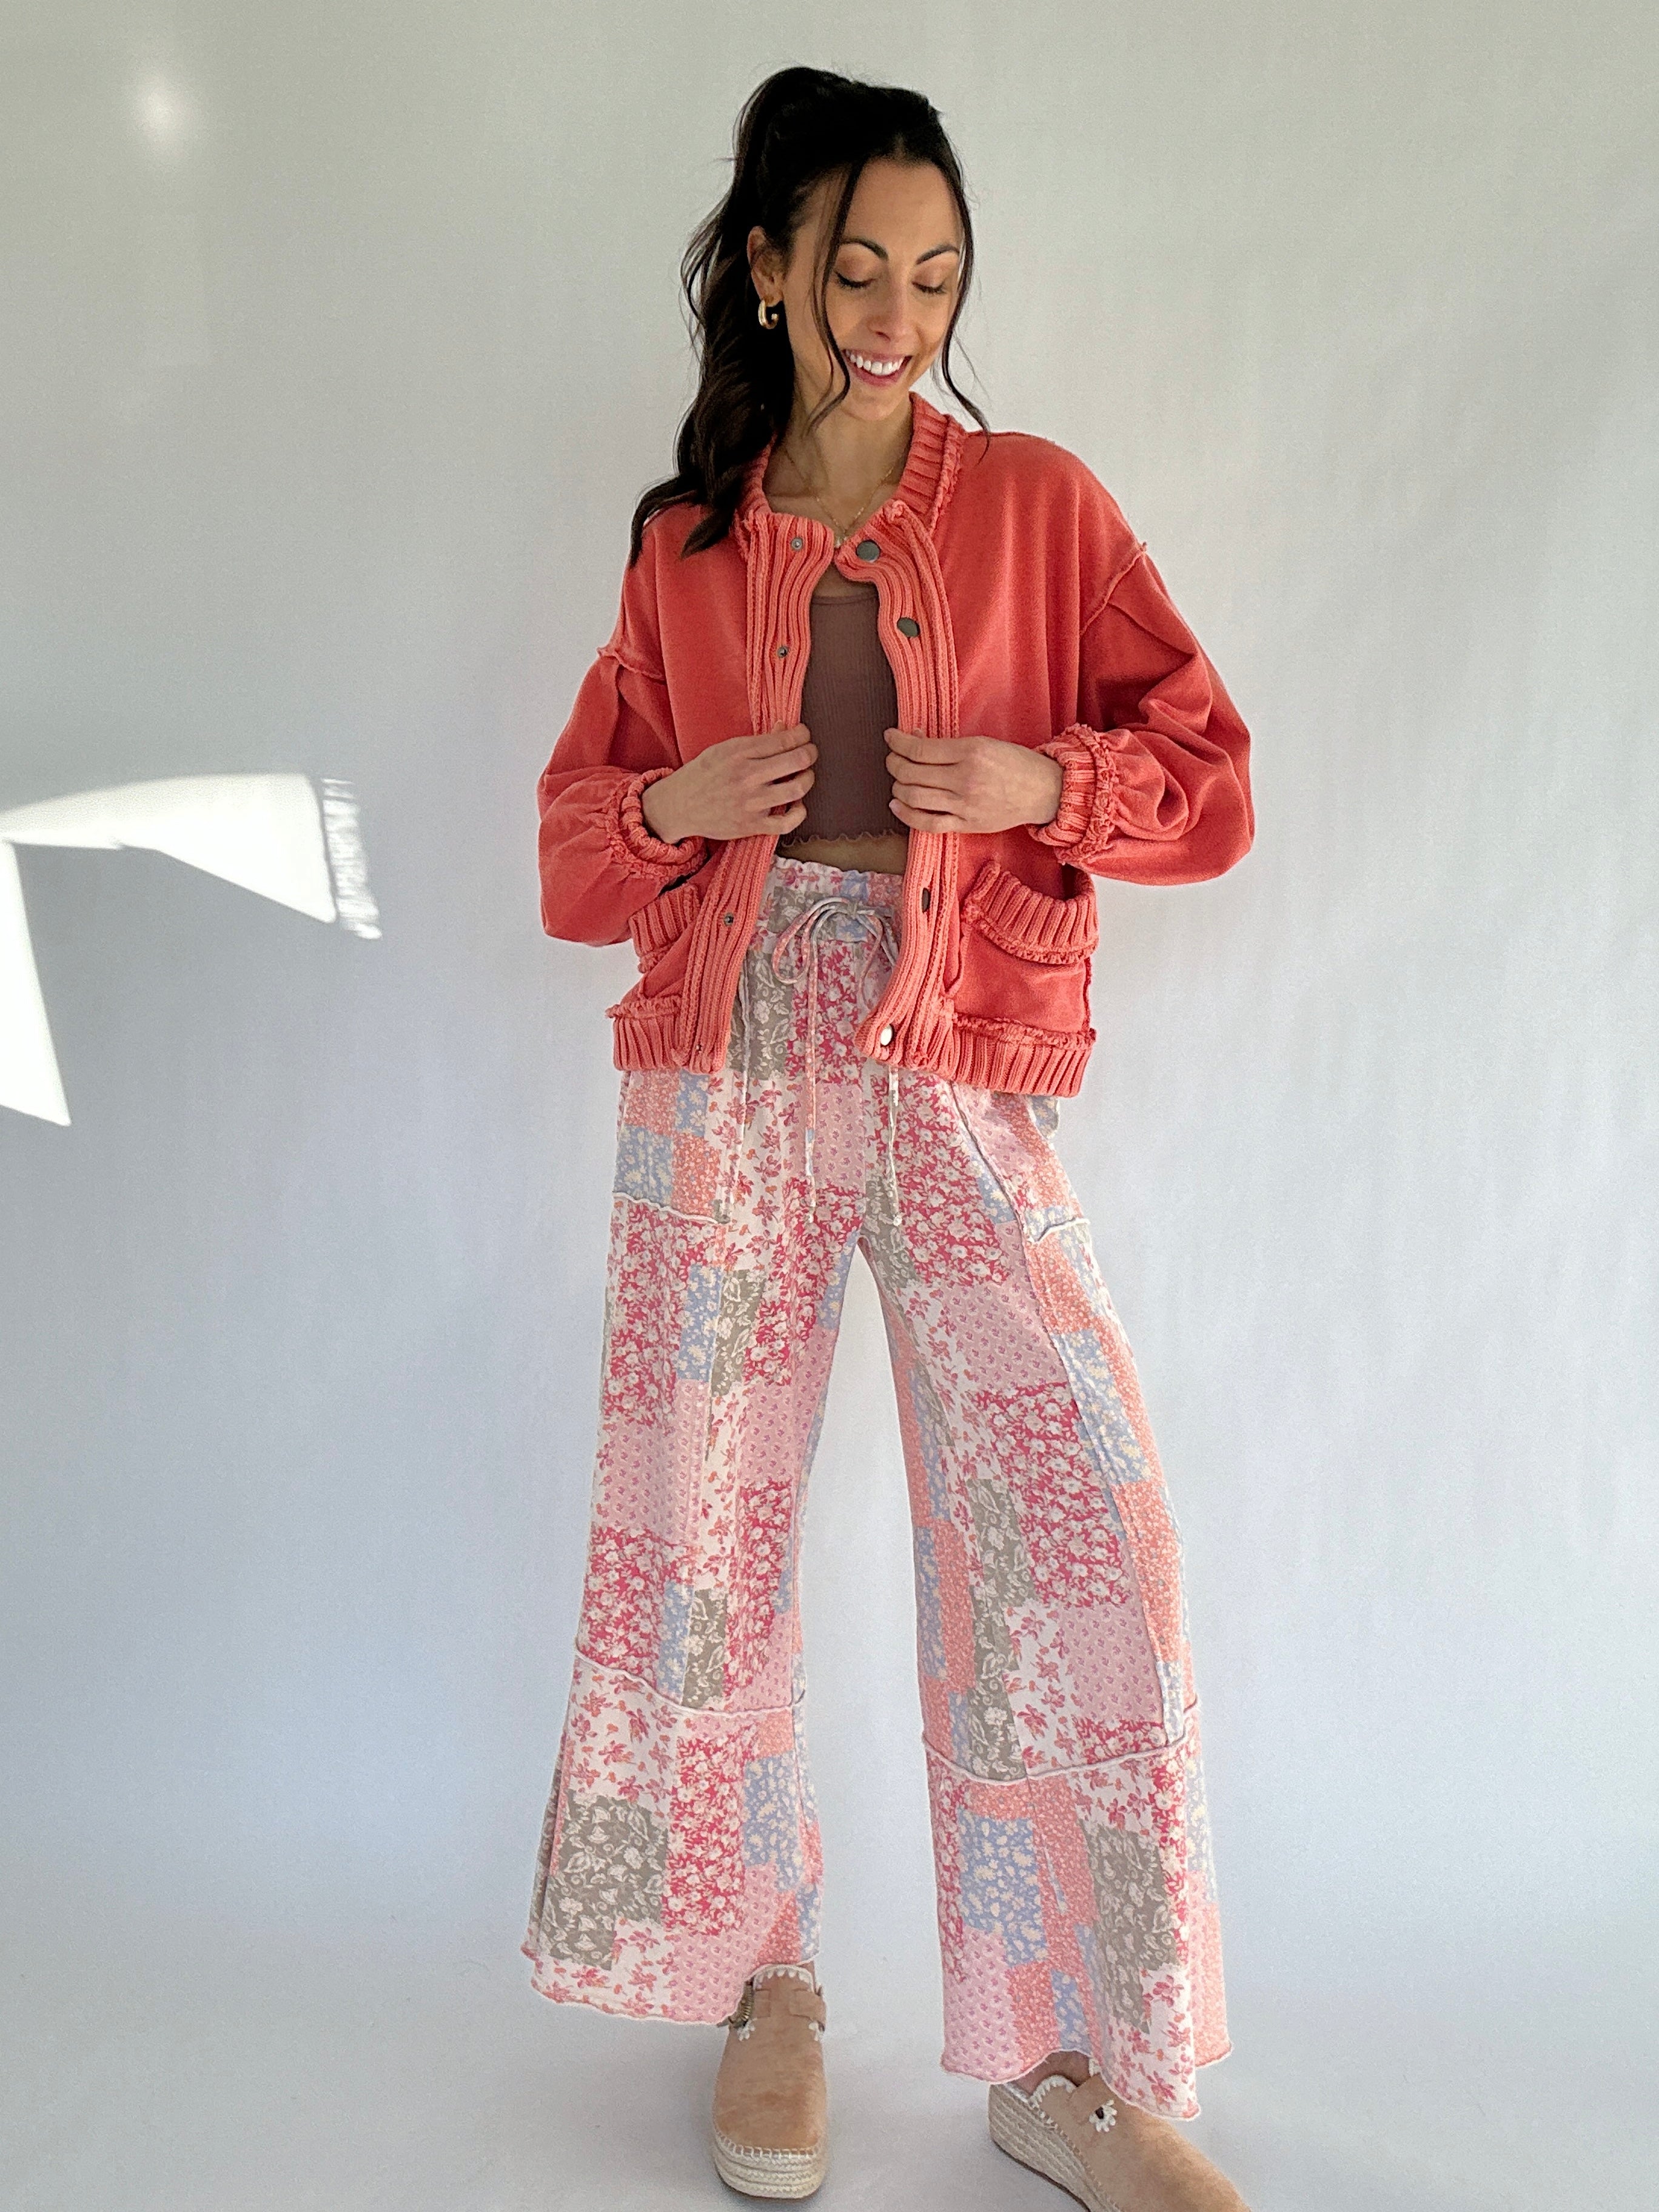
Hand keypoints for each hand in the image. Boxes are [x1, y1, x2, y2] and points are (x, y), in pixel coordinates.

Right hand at [640, 725, 816, 843]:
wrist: (679, 805)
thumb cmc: (703, 774)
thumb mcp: (724, 749)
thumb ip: (757, 742)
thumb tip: (784, 728)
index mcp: (739, 753)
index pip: (784, 739)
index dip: (802, 735)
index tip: (803, 735)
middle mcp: (747, 776)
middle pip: (797, 760)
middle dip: (810, 753)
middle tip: (809, 753)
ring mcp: (751, 802)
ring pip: (797, 789)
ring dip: (808, 779)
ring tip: (804, 775)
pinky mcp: (751, 825)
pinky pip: (787, 822)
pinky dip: (799, 812)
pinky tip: (797, 804)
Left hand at [885, 729, 1063, 835]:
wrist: (1042, 791)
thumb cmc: (1014, 763)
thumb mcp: (984, 743)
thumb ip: (949, 745)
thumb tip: (913, 739)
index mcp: (971, 752)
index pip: (921, 749)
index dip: (898, 743)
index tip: (890, 737)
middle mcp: (965, 779)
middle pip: (912, 773)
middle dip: (894, 764)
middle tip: (892, 759)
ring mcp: (965, 805)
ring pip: (915, 798)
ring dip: (898, 787)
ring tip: (897, 780)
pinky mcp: (966, 824)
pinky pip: (928, 824)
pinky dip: (907, 815)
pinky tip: (897, 805)